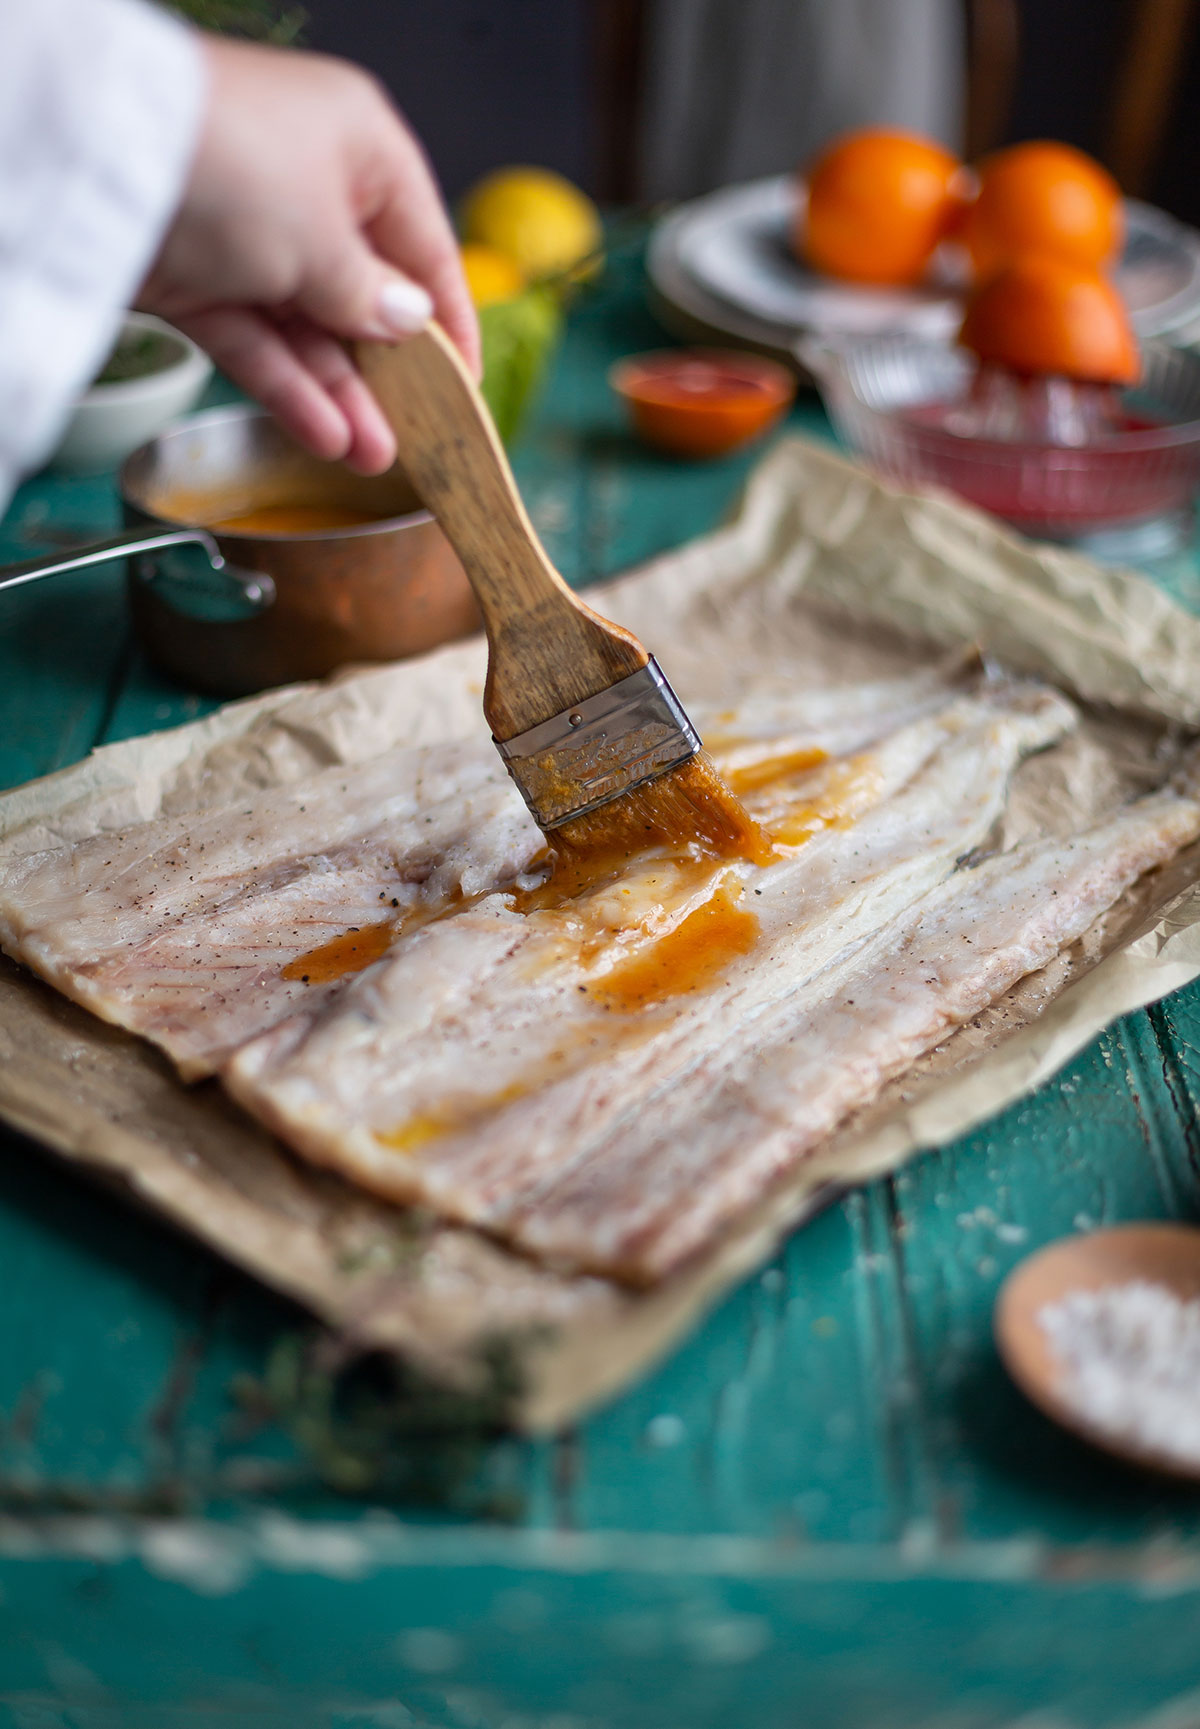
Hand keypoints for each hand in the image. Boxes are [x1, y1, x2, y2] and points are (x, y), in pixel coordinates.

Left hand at [138, 36, 478, 474]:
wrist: (101, 157)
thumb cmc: (235, 166)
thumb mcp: (328, 240)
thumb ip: (372, 296)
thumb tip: (410, 323)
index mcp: (360, 149)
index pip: (424, 245)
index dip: (448, 320)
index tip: (465, 389)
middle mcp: (308, 186)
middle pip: (364, 296)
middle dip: (390, 373)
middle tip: (417, 439)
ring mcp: (249, 235)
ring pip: (309, 330)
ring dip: (343, 395)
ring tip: (374, 457)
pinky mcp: (197, 279)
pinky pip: (258, 342)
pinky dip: (289, 388)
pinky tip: (324, 435)